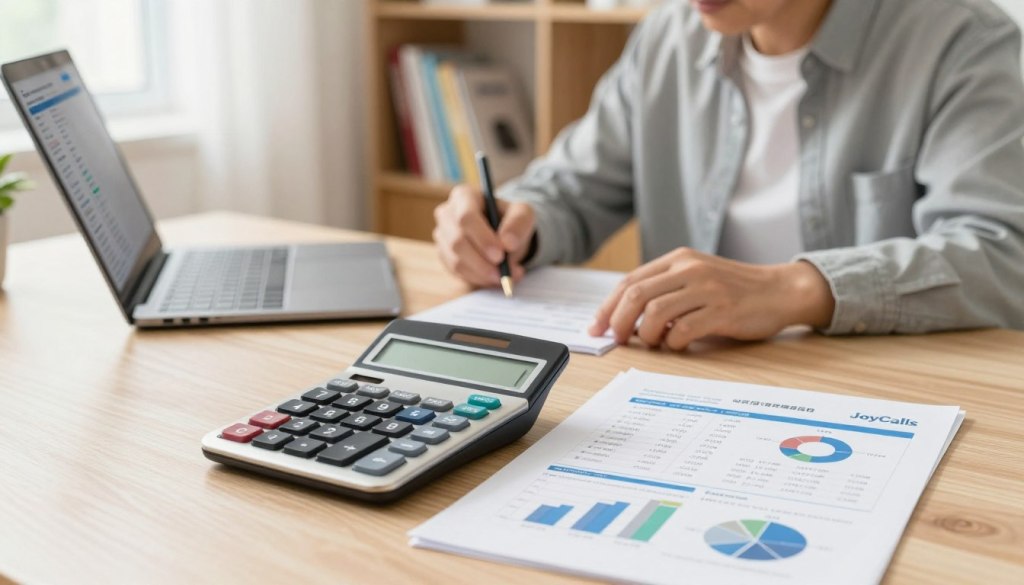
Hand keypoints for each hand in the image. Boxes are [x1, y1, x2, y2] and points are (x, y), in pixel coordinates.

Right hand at [433, 184, 535, 286]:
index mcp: (464, 196)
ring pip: (456, 261)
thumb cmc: (510, 219)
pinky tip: (495, 277)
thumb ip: (518, 224)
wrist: (504, 234)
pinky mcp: (444, 255)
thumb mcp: (523, 214)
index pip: (466, 218)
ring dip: (482, 274)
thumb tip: (508, 243)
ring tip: (506, 276)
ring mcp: (442, 236)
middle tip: (504, 273)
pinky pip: (457, 272)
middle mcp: (447, 214)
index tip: (500, 255)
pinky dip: (478, 279)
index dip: (482, 238)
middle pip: (457, 242)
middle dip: (482, 262)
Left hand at [587, 248, 834, 349]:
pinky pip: (683, 330)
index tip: (597, 327)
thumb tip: (625, 318)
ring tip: (650, 343)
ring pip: (655, 312)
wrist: (781, 290)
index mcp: (679, 259)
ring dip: (645, 334)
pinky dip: (672, 342)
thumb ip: (665, 290)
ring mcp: (707, 289)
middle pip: (636, 295)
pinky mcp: (723, 310)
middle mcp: (690, 269)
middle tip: (617, 339)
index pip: (630, 281)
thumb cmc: (734, 289)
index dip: (608, 306)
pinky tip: (676, 345)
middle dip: (619, 321)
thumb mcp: (696, 277)